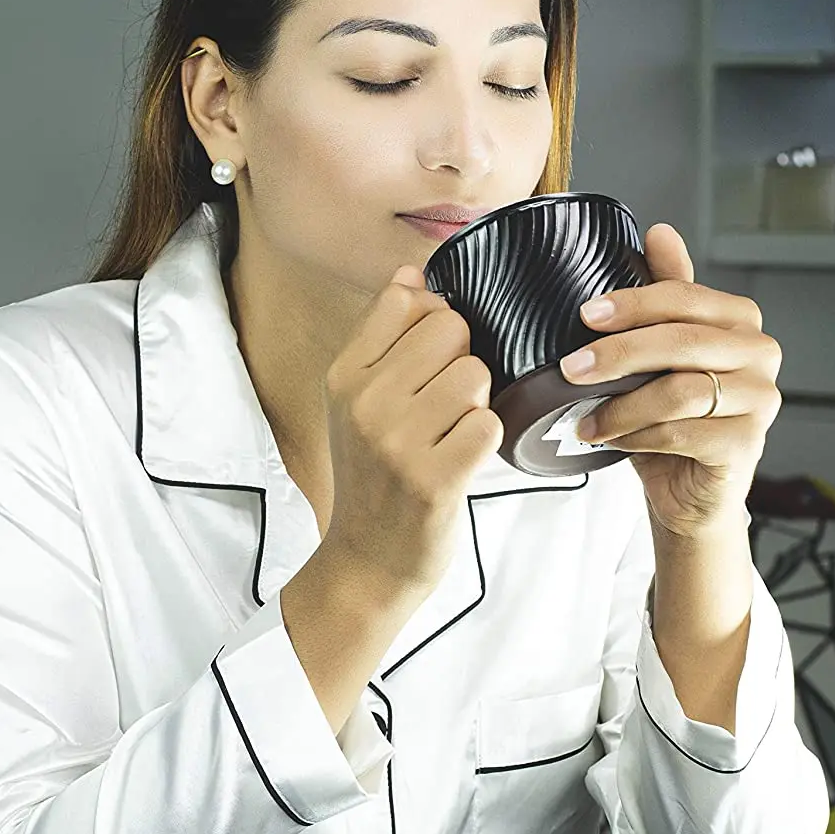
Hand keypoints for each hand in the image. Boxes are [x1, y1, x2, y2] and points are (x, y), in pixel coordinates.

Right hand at [318, 265, 502, 605]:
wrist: (367, 560)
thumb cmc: (375, 474)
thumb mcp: (358, 401)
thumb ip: (385, 337)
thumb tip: (411, 273)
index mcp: (345, 375)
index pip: (407, 299)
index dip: (436, 321)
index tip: (430, 359)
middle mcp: (365, 403)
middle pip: (452, 329)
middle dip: (463, 361)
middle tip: (445, 405)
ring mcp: (397, 442)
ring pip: (476, 374)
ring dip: (478, 402)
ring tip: (452, 433)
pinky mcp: (434, 479)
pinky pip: (489, 423)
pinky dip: (486, 440)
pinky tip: (461, 459)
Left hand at [559, 224, 781, 536]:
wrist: (689, 492)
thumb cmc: (677, 420)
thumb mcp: (665, 353)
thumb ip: (666, 295)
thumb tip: (659, 232)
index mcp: (742, 322)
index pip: (686, 297)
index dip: (634, 302)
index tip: (587, 314)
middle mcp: (761, 356)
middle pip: (683, 341)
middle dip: (619, 352)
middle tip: (572, 367)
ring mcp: (760, 401)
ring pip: (681, 390)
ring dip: (622, 405)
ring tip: (586, 417)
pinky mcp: (748, 444)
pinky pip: (683, 433)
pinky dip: (639, 436)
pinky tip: (614, 440)